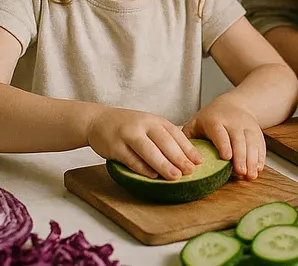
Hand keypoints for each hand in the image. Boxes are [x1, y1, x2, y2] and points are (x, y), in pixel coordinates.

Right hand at [84, 106, 202, 180]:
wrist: (97, 120)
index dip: (188, 148)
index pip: (175, 134)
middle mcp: (143, 125)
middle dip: (179, 157)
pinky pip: (130, 158)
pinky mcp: (114, 146)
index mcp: (154, 120)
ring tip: (175, 176)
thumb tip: (187, 158)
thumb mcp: (148, 125)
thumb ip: (164, 137)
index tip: (199, 161)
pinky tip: (152, 175)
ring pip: (148, 150)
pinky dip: (142, 168)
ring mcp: (128, 135)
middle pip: (164, 142)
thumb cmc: (128, 126)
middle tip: (190, 171)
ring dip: (163, 164)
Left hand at [183, 98, 264, 180]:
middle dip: (241, 156)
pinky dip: (260, 157)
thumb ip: (187, 137)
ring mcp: (247, 127)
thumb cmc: (211, 118)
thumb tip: (178, 156)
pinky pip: (260, 145)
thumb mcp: (196, 122)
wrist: (235, 104)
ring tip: (251, 175)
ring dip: (252, 160)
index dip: (224, 144)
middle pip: (239, 139)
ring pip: (252, 142)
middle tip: (241, 172)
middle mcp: (233, 122)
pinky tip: (258, 169)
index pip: (220, 133)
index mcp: (215, 120)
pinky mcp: (257, 132)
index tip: (227, 157)